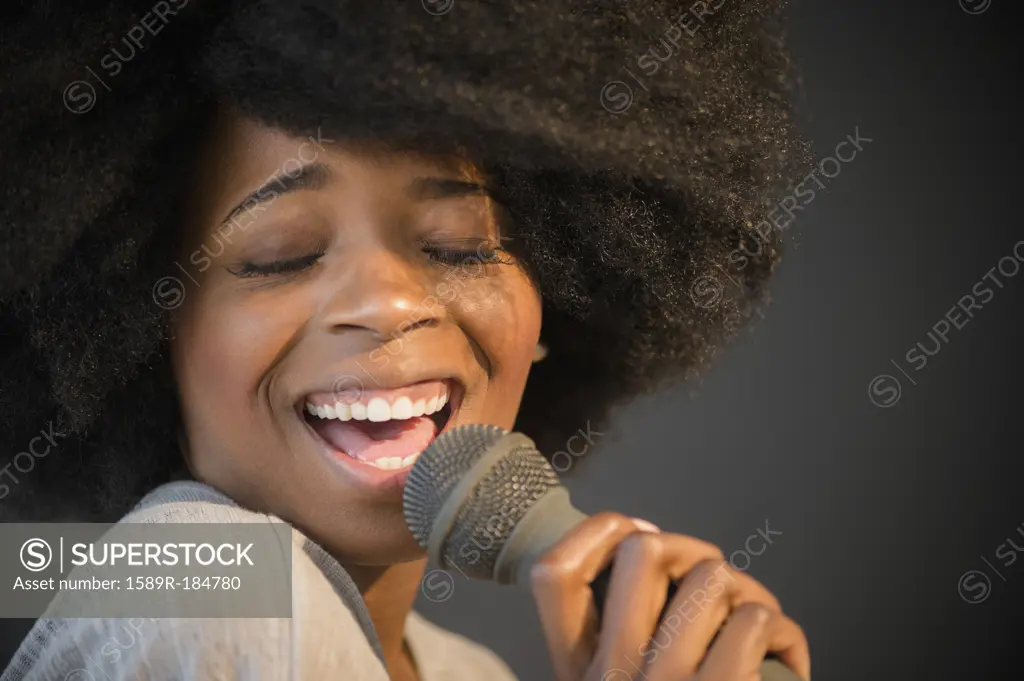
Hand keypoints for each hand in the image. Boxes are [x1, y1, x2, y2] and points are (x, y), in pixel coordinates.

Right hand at [530, 513, 809, 680]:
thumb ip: (618, 643)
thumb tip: (654, 555)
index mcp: (578, 675)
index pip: (551, 574)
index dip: (595, 531)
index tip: (640, 535)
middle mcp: (612, 678)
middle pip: (643, 551)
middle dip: (693, 550)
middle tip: (713, 582)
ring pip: (712, 576)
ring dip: (747, 592)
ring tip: (756, 624)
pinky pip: (756, 620)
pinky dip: (782, 634)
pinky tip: (782, 661)